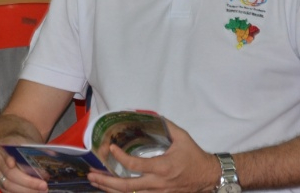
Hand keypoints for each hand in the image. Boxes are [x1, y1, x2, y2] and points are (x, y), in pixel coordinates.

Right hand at [0, 143, 48, 192]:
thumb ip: (36, 149)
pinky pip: (7, 192)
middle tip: (44, 186)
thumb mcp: (26, 142)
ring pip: (8, 185)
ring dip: (26, 191)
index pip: (6, 153)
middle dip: (28, 182)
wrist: (8, 148)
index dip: (9, 159)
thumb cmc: (20, 145)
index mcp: (4, 146)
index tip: (13, 164)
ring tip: (41, 191)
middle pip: (10, 173)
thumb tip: (52, 156)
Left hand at [86, 120, 219, 192]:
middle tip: (91, 174)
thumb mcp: (182, 137)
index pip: (134, 165)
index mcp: (162, 167)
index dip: (120, 157)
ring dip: (110, 189)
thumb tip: (150, 114)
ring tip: (95, 182)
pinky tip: (110, 189)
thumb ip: (166, 126)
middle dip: (106, 181)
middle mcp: (157, 183)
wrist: (208, 177)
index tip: (110, 148)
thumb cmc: (194, 156)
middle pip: (126, 187)